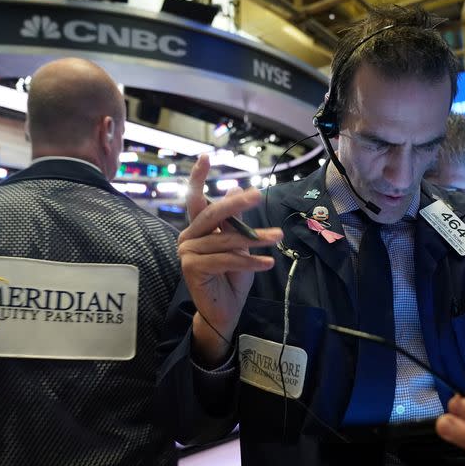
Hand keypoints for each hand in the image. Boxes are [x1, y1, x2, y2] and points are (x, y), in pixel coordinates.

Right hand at [178, 154, 282, 364]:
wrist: (225, 310)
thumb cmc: (232, 277)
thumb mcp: (239, 245)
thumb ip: (235, 221)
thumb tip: (236, 188)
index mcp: (197, 228)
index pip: (196, 199)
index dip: (198, 177)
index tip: (205, 155)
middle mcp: (187, 236)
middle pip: (212, 214)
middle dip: (237, 204)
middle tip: (258, 195)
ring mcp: (187, 252)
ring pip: (225, 240)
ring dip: (255, 238)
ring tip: (277, 236)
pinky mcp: (192, 268)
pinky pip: (226, 260)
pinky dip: (249, 261)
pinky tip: (268, 262)